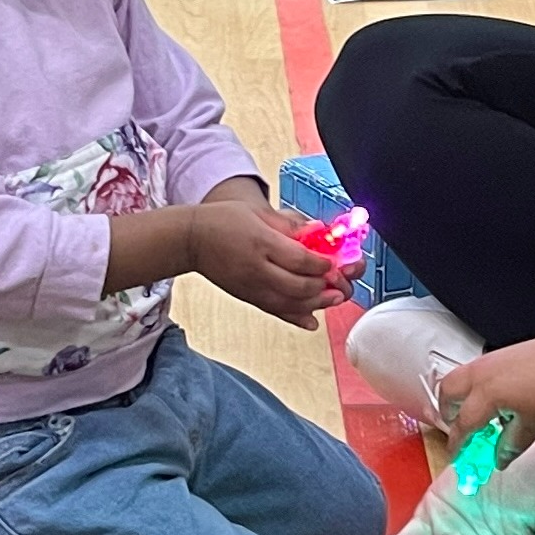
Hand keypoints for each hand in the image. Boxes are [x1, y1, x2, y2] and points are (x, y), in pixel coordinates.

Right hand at [187, 201, 339, 328]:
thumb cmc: (223, 221)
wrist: (191, 241)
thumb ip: (290, 224)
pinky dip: (297, 318)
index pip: (301, 259)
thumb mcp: (259, 213)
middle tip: (342, 282)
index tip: (335, 261)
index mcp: (262, 243)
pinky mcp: (248, 298)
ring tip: (335, 299)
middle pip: (300, 286)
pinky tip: (312, 320)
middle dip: (326, 287)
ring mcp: (252, 287)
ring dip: (318, 304)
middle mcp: (257, 269)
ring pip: (291, 304)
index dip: (324, 264)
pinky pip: (276, 312)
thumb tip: (318, 230)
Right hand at [436, 331, 534, 466]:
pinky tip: (497, 398)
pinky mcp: (501, 353)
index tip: (458, 454)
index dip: (458, 443)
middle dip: (448, 412)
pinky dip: (475, 384)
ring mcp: (491, 359)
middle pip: (447, 392)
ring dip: (460, 396)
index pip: (462, 424)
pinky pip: (476, 369)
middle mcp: (483, 373)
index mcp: (487, 394)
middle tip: (459, 429)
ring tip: (479, 413)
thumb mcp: (534, 426)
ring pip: (459, 376)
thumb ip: (511, 445)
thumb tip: (499, 459)